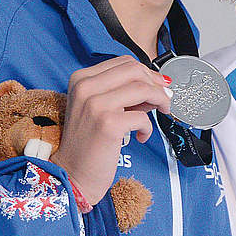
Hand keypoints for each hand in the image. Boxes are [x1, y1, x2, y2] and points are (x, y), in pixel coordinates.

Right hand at [51, 57, 170, 206]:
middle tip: (164, 99)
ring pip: (142, 88)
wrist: (72, 173)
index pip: (123, 62)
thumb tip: (158, 84)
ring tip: (160, 112)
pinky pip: (143, 116)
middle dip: (156, 83)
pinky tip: (141, 136)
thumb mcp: (99, 108)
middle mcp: (85, 88)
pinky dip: (148, 127)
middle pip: (135, 70)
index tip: (157, 85)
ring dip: (160, 100)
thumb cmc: (88, 142)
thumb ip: (123, 92)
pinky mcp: (108, 124)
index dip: (146, 72)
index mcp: (81, 79)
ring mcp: (96, 105)